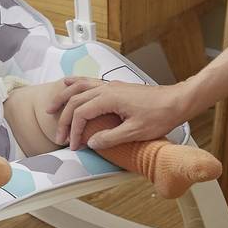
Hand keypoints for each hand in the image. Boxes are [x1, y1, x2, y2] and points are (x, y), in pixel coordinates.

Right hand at [61, 77, 191, 150]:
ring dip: (63, 97)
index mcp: (109, 98)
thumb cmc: (160, 115)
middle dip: (64, 119)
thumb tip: (91, 142)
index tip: (74, 146)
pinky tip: (71, 86)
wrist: (177, 101)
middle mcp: (107, 88)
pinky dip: (76, 85)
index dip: (74, 131)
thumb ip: (111, 138)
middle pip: (75, 100)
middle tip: (59, 137)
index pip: (81, 114)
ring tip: (51, 107)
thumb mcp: (135, 132)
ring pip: (79, 86)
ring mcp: (111, 86)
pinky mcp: (117, 87)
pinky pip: (90, 82)